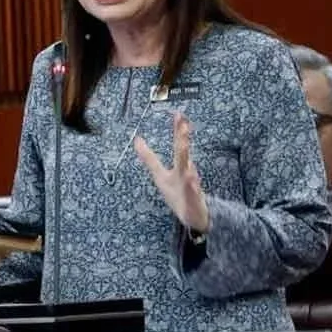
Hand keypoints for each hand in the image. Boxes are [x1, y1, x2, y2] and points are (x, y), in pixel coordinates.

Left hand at [134, 111, 209, 233]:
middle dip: (182, 138)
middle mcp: (184, 173)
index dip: (176, 130)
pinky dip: (192, 185)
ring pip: (188, 171)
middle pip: (182, 153)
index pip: (177, 145)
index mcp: (177, 167)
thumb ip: (149, 158)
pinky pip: (193, 192)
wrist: (194, 216)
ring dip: (186, 160)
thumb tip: (137, 141)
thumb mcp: (159, 174)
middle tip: (183, 123)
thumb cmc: (178, 193)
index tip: (177, 115)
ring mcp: (189, 186)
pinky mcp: (193, 199)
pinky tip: (191, 178)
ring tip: (184, 147)